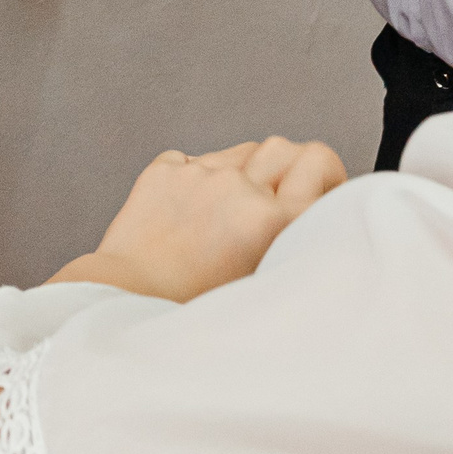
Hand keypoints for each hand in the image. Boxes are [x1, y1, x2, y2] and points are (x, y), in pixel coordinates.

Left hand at [46, 137, 347, 301]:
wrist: (127, 301)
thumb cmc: (195, 306)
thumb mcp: (264, 278)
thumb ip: (291, 235)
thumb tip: (311, 200)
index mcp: (274, 221)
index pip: (319, 159)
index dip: (324, 172)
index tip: (317, 189)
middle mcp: (240, 189)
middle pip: (283, 147)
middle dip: (287, 168)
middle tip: (272, 201)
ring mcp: (199, 174)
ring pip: (240, 152)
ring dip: (243, 172)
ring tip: (223, 217)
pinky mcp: (164, 168)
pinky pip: (196, 161)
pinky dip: (197, 179)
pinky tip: (188, 216)